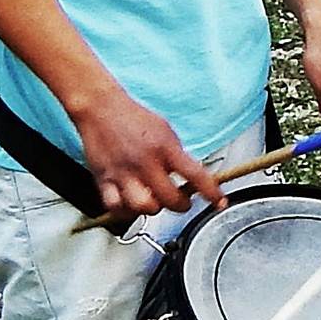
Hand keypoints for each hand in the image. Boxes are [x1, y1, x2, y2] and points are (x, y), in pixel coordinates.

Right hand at [70, 86, 221, 218]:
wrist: (101, 108)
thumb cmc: (133, 118)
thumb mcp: (166, 131)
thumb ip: (177, 155)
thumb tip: (192, 178)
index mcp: (164, 148)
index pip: (196, 175)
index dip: (211, 193)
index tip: (219, 202)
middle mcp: (144, 162)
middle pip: (170, 199)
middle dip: (181, 205)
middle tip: (182, 201)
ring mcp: (123, 173)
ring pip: (143, 208)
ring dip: (153, 209)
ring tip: (155, 201)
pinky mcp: (104, 179)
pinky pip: (115, 207)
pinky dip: (125, 211)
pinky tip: (131, 205)